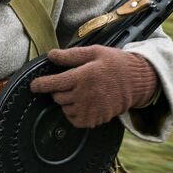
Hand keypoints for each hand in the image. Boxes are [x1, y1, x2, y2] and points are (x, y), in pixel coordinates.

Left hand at [30, 46, 158, 128]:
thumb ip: (71, 55)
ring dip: (67, 102)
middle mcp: (84, 95)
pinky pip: (74, 120)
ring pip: (64, 108)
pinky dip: (74, 113)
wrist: (138, 82)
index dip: (39, 85)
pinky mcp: (95, 119)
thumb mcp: (94, 52)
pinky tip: (83, 104)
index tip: (33, 86)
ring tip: (80, 92)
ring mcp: (90, 109)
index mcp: (82, 76)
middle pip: (57, 97)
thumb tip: (51, 55)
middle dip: (58, 90)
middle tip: (70, 83)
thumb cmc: (115, 64)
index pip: (52, 84)